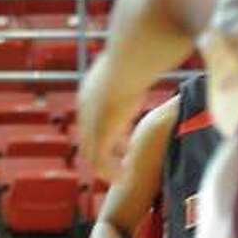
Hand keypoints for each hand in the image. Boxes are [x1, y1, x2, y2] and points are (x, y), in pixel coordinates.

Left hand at [78, 52, 139, 182]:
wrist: (128, 63)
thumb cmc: (137, 59)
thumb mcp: (132, 66)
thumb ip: (137, 70)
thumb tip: (151, 62)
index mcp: (89, 91)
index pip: (93, 119)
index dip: (109, 132)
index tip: (125, 142)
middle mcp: (85, 108)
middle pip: (89, 137)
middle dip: (106, 151)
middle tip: (122, 161)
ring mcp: (90, 122)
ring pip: (92, 154)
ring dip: (106, 167)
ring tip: (123, 175)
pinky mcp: (99, 135)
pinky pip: (100, 162)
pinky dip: (111, 172)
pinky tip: (124, 177)